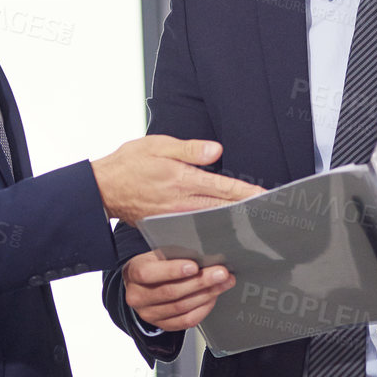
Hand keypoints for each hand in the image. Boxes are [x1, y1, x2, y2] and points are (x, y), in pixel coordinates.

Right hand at [91, 136, 262, 226]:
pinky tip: (227, 231)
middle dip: (249, 210)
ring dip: (235, 222)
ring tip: (258, 223)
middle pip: (224, 208)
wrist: (104, 188)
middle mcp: (181, 202)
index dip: (248, 194)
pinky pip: (197, 228)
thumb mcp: (158, 145)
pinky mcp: (168, 225)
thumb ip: (190, 149)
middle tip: (273, 215)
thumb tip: (217, 150)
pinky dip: (214, 229)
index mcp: (182, 180)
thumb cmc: (130, 162)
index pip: (224, 188)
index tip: (268, 198)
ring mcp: (175, 217)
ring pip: (213, 221)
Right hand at [124, 252, 235, 330]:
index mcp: (133, 273)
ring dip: (207, 294)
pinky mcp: (162, 325)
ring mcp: (148, 314)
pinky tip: (213, 297)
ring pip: (181, 307)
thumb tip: (204, 256)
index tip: (195, 266)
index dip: (172, 271)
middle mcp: (138, 296)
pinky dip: (203, 309)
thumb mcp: (158, 254)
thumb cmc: (155, 265)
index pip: (148, 274)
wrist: (144, 285)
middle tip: (220, 273)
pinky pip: (186, 321)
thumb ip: (175, 255)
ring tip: (223, 283)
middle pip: (171, 292)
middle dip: (200, 281)